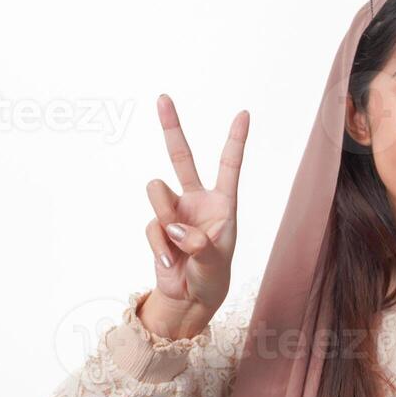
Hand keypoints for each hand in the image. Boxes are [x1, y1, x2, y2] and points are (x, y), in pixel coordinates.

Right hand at [140, 94, 246, 336]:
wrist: (191, 299)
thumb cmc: (213, 276)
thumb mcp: (215, 261)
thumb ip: (199, 243)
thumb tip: (175, 227)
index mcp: (223, 203)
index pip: (229, 166)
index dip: (236, 140)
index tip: (244, 113)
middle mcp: (196, 201)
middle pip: (181, 157)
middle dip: (172, 127)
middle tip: (163, 97)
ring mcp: (174, 212)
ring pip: (157, 192)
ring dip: (164, 213)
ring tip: (178, 241)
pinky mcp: (157, 227)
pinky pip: (152, 226)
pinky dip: (160, 245)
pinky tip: (171, 262)